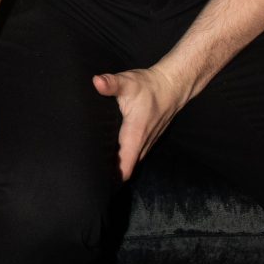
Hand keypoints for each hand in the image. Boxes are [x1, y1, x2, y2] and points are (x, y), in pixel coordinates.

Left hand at [92, 61, 189, 178]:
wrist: (172, 86)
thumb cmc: (149, 86)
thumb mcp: (128, 82)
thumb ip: (111, 84)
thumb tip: (97, 81)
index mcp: (135, 136)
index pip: (125, 168)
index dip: (112, 178)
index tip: (97, 181)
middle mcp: (143, 144)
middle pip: (126, 170)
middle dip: (111, 176)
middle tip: (90, 176)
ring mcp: (147, 144)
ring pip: (132, 163)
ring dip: (118, 167)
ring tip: (98, 170)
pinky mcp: (148, 140)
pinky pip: (136, 155)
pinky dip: (125, 159)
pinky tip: (111, 156)